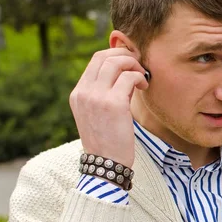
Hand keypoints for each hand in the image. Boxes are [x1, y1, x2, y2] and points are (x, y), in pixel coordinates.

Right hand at [69, 48, 148, 168]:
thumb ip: (103, 94)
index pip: (95, 60)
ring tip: (142, 78)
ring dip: (133, 65)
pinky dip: (139, 78)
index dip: (115, 55)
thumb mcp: (96, 114)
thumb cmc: (107, 142)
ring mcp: (96, 97)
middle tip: (139, 65)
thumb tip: (124, 74)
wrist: (105, 165)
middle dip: (125, 55)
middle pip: (104, 56)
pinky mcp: (113, 103)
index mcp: (78, 94)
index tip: (130, 63)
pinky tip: (144, 87)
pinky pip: (129, 77)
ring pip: (116, 62)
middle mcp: (84, 92)